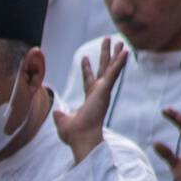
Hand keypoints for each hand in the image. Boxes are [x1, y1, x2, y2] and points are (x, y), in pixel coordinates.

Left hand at [53, 37, 126, 161]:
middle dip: (105, 55)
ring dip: (115, 54)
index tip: (84, 58)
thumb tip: (56, 112)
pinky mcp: (105, 91)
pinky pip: (113, 73)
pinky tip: (125, 51)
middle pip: (103, 69)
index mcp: (90, 99)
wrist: (81, 139)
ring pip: (110, 68)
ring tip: (119, 40)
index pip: (88, 80)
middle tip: (108, 41)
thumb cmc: (74, 135)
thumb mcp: (63, 121)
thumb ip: (60, 115)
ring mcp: (103, 92)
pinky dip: (119, 62)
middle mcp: (98, 94)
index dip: (86, 69)